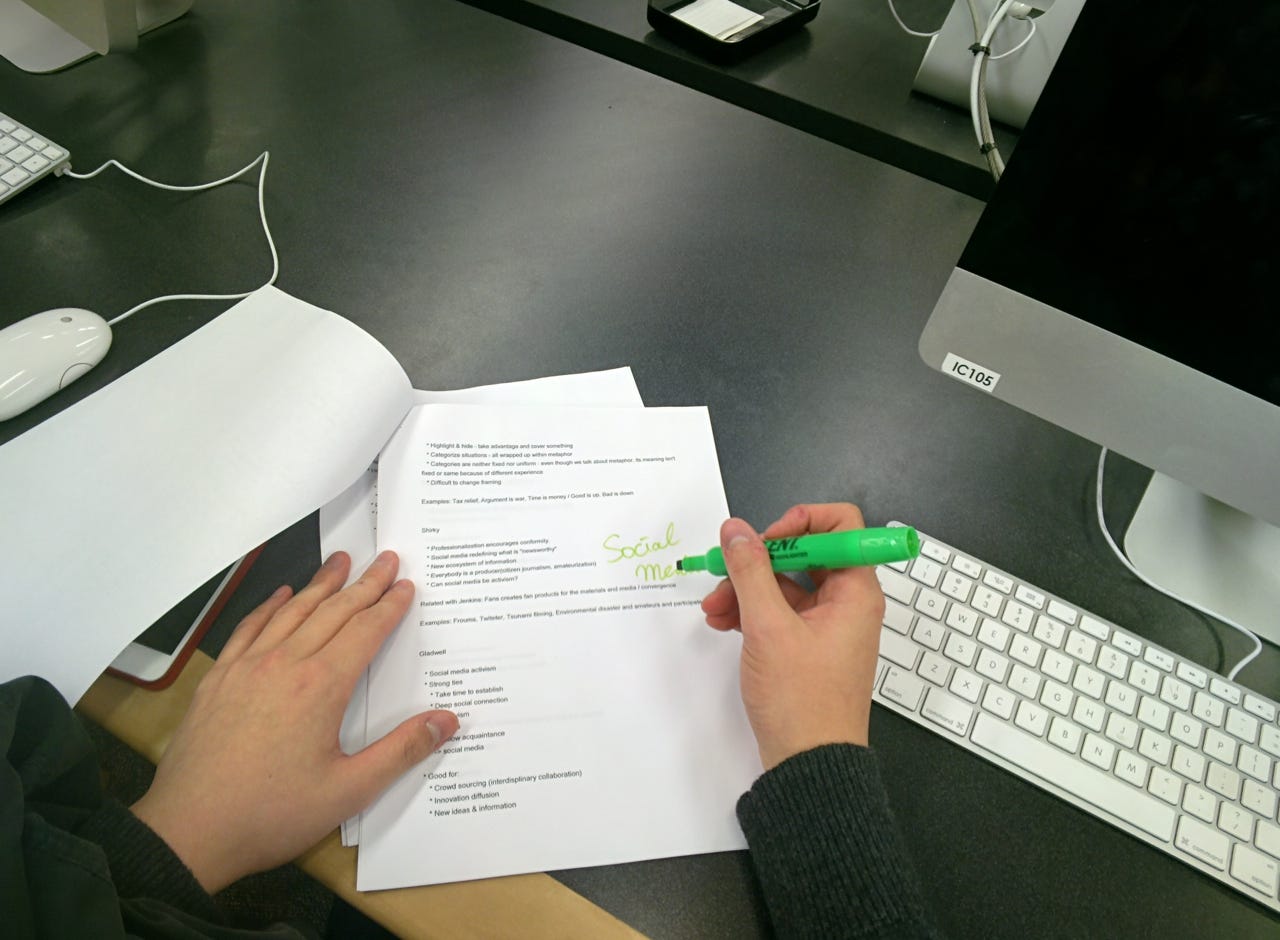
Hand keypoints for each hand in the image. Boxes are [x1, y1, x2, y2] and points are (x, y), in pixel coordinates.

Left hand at [130, 551, 457, 893]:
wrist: (189, 831)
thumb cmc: (271, 814)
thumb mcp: (348, 791)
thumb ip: (401, 752)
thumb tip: (447, 720)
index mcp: (321, 687)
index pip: (365, 632)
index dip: (390, 606)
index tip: (406, 585)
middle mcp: (284, 664)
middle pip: (333, 612)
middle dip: (364, 584)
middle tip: (385, 559)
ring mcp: (246, 668)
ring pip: (292, 612)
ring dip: (320, 584)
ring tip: (341, 562)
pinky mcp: (218, 680)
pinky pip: (249, 629)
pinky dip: (270, 607)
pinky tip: (281, 595)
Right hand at [701, 503, 884, 769]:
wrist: (809, 765)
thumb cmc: (803, 703)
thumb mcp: (769, 628)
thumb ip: (750, 571)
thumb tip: (737, 530)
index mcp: (855, 591)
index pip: (840, 525)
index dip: (800, 521)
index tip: (764, 539)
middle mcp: (847, 603)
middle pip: (803, 554)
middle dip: (758, 561)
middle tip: (724, 573)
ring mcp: (827, 626)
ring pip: (784, 584)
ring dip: (746, 588)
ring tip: (714, 607)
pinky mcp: (807, 646)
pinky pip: (779, 612)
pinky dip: (750, 611)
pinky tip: (722, 622)